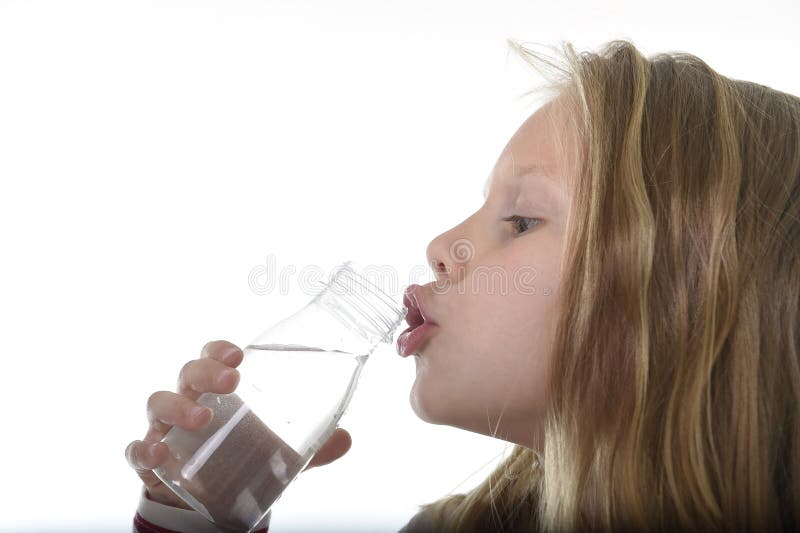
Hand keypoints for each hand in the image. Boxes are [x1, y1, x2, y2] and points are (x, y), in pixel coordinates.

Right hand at [124, 340, 352, 508]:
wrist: (206, 500)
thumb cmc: (239, 456)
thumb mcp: (276, 452)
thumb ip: (309, 446)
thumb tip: (346, 439)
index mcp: (217, 390)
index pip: (214, 357)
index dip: (221, 350)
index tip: (240, 355)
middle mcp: (188, 400)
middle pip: (189, 372)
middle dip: (207, 372)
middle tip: (231, 382)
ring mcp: (165, 428)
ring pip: (159, 402)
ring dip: (178, 407)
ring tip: (202, 420)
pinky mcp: (150, 461)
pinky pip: (136, 449)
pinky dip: (142, 450)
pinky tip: (155, 453)